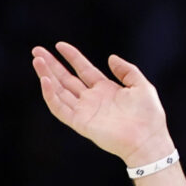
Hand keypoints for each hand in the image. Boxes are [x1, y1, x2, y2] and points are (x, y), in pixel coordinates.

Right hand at [31, 43, 174, 165]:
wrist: (148, 141)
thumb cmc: (149, 117)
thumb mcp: (142, 86)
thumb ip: (127, 70)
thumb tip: (111, 58)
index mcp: (106, 90)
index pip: (83, 69)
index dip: (72, 57)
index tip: (59, 45)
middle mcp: (93, 100)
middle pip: (66, 79)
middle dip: (51, 65)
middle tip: (36, 51)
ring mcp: (85, 111)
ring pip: (60, 91)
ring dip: (47, 76)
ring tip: (37, 60)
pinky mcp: (81, 123)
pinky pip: (60, 109)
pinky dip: (51, 95)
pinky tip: (45, 81)